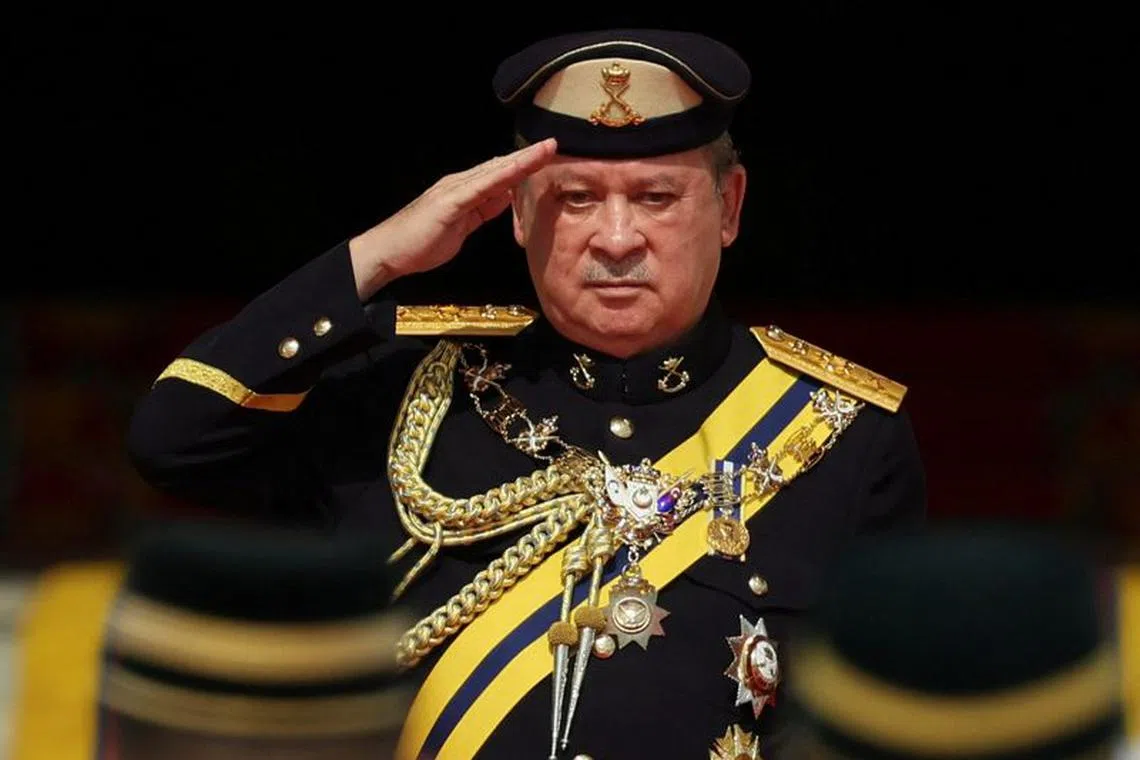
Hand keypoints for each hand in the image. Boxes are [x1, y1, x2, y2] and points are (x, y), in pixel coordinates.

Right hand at [348, 138, 556, 299]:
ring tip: (546, 150)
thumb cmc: (421, 242)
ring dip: (522, 160)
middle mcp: (460, 184)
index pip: (499, 174)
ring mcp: (454, 190)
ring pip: (494, 171)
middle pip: (501, 167)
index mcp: (464, 191)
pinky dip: (502, 177)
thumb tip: (504, 199)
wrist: (389, 251)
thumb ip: (481, 211)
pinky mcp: (450, 203)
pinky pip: (481, 187)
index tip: (546, 156)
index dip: (523, 164)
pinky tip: (519, 171)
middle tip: (553, 144)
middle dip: (528, 156)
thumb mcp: (462, 227)